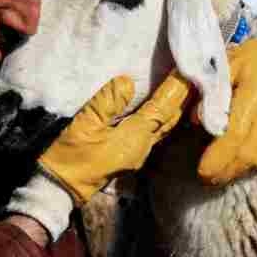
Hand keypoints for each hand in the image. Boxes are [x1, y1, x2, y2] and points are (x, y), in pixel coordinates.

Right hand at [4, 72, 191, 240]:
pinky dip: (164, 116)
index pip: (163, 108)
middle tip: (196, 72)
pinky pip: (156, 131)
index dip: (177, 88)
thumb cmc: (69, 157)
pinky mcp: (131, 154)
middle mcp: (143, 147)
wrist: (59, 188)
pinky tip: (164, 106)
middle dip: (184, 96)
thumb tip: (128, 81)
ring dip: (176, 106)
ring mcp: (139, 152)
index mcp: (135, 138)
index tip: (189, 68)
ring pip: (166, 126)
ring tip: (185, 86)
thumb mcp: (84, 125)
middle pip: (171, 118)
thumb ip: (106, 102)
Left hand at [197, 35, 256, 185]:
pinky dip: (255, 161)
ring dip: (238, 169)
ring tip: (220, 172)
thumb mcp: (225, 67)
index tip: (202, 171)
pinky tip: (241, 161)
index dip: (218, 157)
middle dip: (224, 170)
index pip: (235, 135)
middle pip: (247, 153)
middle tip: (206, 178)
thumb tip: (196, 121)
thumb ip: (210, 93)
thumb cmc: (250, 60)